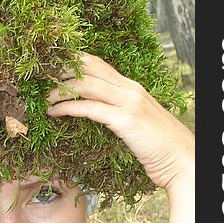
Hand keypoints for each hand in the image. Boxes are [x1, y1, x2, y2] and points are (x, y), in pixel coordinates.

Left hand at [47, 53, 193, 190]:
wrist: (182, 161)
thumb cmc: (159, 147)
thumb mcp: (138, 122)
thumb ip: (119, 112)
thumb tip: (97, 112)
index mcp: (132, 87)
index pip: (98, 64)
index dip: (74, 62)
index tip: (52, 68)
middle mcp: (130, 89)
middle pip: (89, 68)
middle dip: (61, 70)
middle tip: (41, 78)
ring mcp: (128, 102)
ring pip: (86, 85)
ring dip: (60, 90)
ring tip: (44, 98)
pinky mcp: (125, 120)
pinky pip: (89, 108)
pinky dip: (68, 108)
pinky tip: (55, 112)